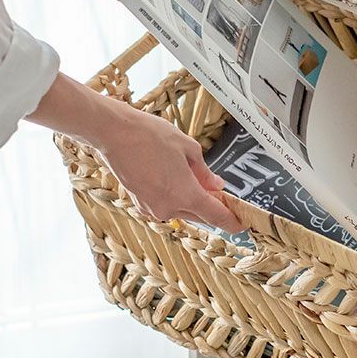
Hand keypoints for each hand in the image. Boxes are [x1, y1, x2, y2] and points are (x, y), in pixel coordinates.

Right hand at [28, 74, 243, 232]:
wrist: (115, 134)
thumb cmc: (151, 136)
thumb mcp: (189, 149)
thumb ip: (205, 172)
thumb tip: (216, 185)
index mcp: (185, 195)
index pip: (216, 216)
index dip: (231, 221)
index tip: (240, 224)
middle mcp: (168, 208)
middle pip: (200, 215)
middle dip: (212, 206)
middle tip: (221, 193)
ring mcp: (152, 208)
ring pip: (182, 211)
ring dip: (193, 202)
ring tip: (199, 180)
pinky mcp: (140, 204)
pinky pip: (166, 205)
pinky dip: (176, 198)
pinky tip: (178, 181)